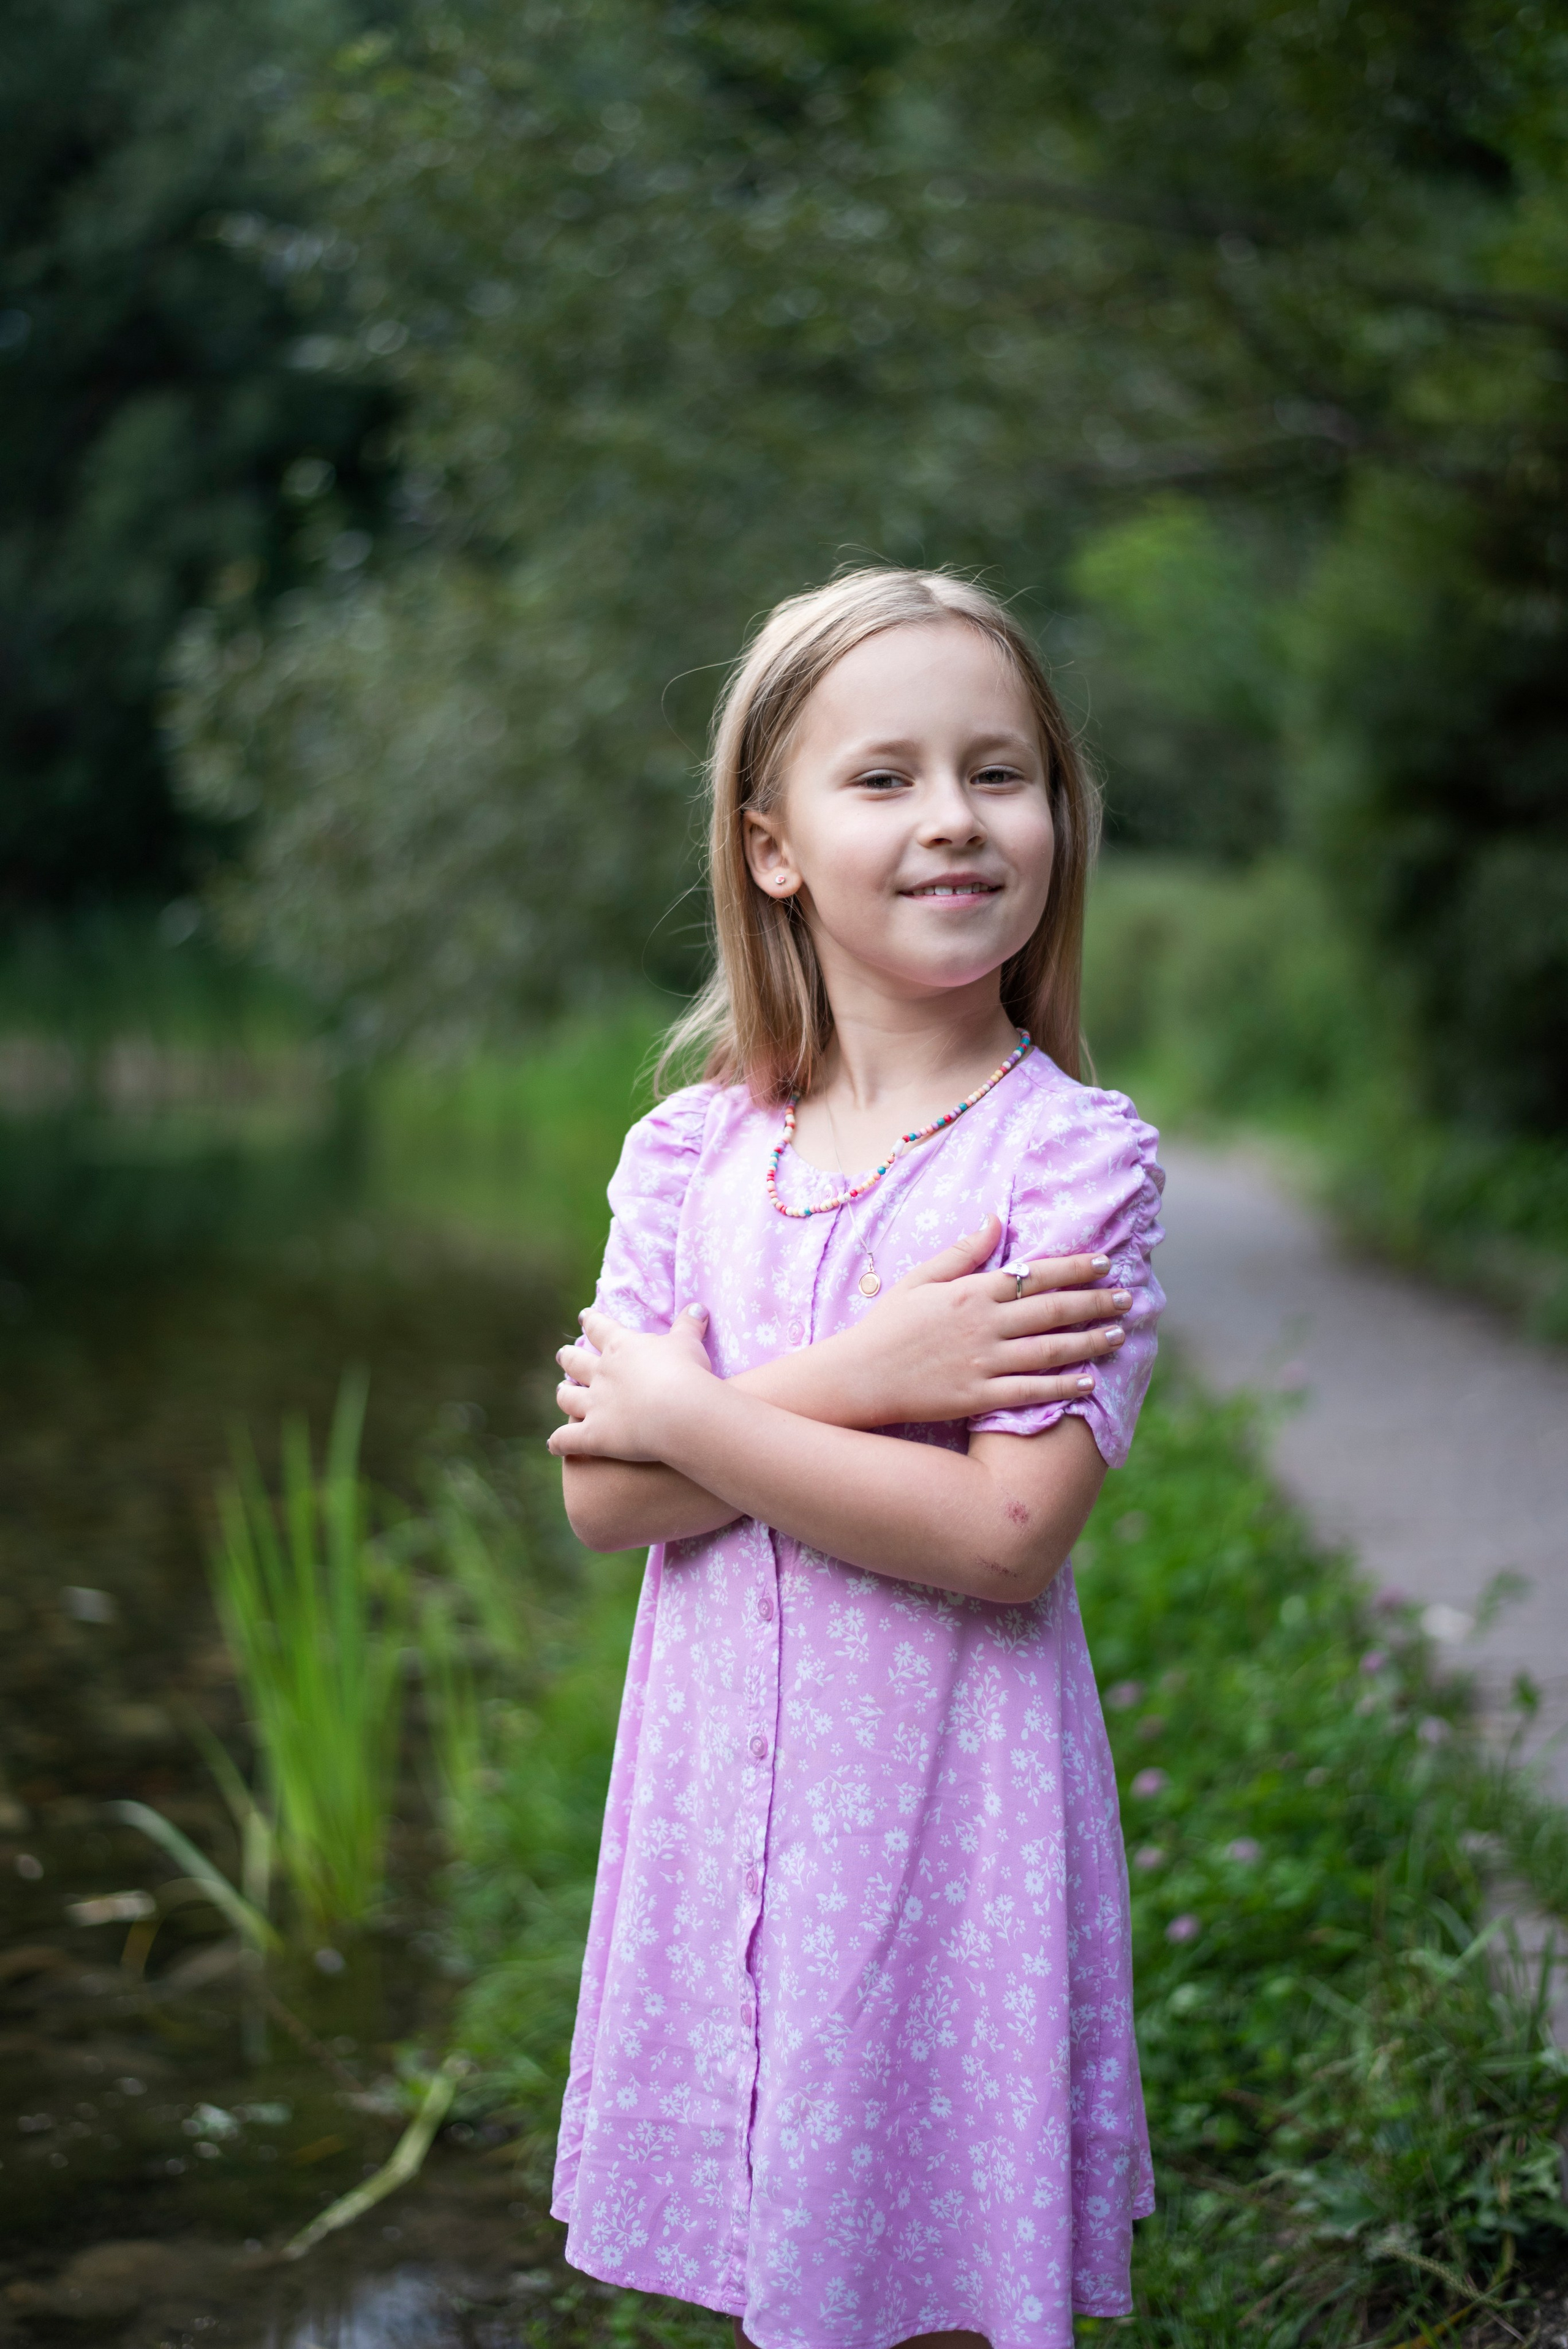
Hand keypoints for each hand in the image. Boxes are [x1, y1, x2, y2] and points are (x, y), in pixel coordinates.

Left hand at [549, 1304, 715, 1459]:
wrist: (677, 1410)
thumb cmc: (685, 1372)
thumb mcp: (689, 1343)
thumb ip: (689, 1324)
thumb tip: (698, 1307)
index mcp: (621, 1347)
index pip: (600, 1328)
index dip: (591, 1321)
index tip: (583, 1317)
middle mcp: (601, 1374)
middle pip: (576, 1362)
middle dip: (568, 1357)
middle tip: (562, 1354)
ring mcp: (594, 1405)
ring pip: (568, 1398)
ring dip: (563, 1394)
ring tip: (561, 1390)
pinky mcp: (593, 1436)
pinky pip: (568, 1439)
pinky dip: (558, 1442)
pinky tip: (553, 1445)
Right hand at [836, 1212, 1131, 1426]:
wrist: (857, 1377)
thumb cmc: (887, 1326)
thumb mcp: (920, 1279)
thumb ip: (962, 1252)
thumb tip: (996, 1219)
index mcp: (971, 1291)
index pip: (1036, 1274)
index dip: (1075, 1269)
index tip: (1105, 1264)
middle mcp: (983, 1325)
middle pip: (1053, 1311)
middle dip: (1095, 1303)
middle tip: (1129, 1299)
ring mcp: (983, 1363)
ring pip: (1049, 1351)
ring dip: (1089, 1342)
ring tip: (1118, 1336)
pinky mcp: (978, 1397)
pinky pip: (1030, 1392)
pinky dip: (1062, 1387)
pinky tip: (1088, 1383)